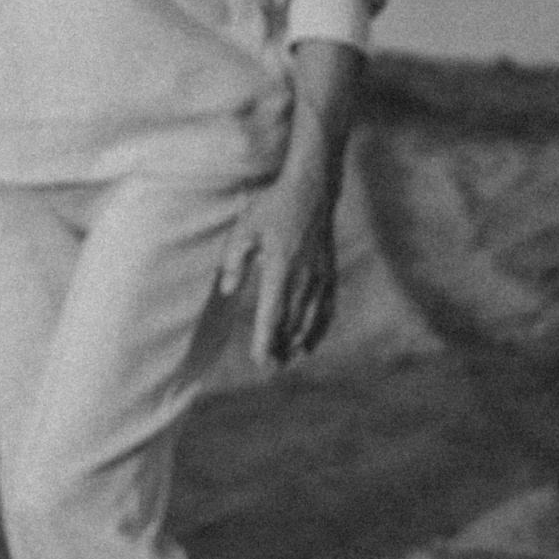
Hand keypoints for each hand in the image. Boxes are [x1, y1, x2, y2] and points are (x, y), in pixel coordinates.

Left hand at [219, 160, 338, 365]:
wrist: (312, 191)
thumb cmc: (272, 208)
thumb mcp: (243, 229)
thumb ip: (234, 261)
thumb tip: (228, 290)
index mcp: (280, 268)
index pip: (272, 314)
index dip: (266, 341)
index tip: (260, 361)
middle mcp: (304, 277)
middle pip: (292, 323)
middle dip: (281, 348)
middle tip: (271, 368)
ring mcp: (321, 276)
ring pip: (312, 319)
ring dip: (300, 341)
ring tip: (288, 360)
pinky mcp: (331, 273)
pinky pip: (328, 308)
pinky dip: (320, 328)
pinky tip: (311, 341)